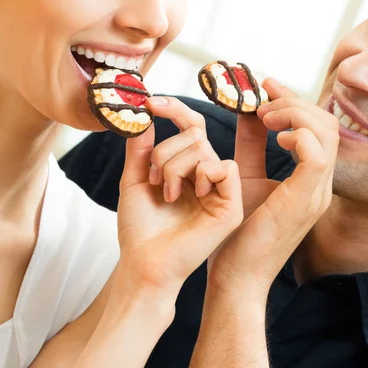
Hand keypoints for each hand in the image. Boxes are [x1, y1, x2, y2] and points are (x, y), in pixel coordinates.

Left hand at [114, 97, 242, 297]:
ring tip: (167, 194)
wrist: (144, 263)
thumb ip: (141, 148)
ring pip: (203, 149)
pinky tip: (194, 195)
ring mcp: (221, 190)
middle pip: (194, 135)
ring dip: (174, 167)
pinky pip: (225, 167)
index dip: (175, 110)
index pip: (192, 127)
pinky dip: (202, 174)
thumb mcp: (135, 180)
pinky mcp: (232, 206)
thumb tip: (144, 116)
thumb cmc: (140, 228)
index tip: (151, 103)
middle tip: (154, 179)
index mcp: (189, 168)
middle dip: (165, 151)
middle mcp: (208, 176)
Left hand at [207, 78, 338, 299]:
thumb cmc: (239, 230)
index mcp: (312, 178)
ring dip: (294, 114)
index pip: (319, 127)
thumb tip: (248, 108)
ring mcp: (318, 194)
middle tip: (263, 99)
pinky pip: (317, 156)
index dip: (295, 99)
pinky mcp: (305, 202)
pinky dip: (300, 134)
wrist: (235, 277)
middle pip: (326, 123)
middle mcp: (322, 185)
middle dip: (294, 101)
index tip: (267, 84)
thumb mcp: (244, 173)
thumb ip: (251, 142)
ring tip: (265, 115)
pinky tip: (277, 134)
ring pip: (325, 133)